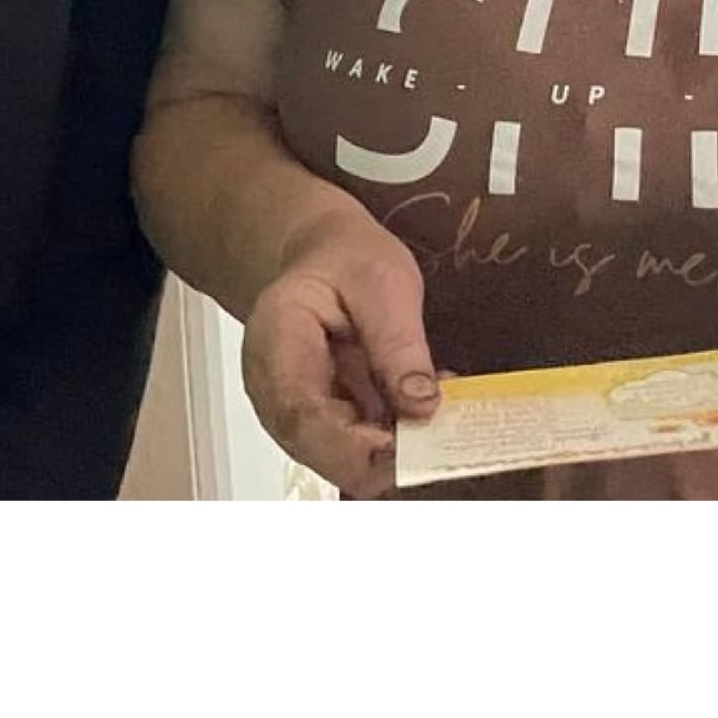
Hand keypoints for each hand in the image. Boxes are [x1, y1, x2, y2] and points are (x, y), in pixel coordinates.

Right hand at [241, 213, 439, 499]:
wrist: (322, 256)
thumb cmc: (343, 261)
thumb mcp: (382, 280)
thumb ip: (398, 342)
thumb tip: (422, 405)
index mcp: (275, 344)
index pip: (301, 415)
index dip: (353, 445)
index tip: (408, 447)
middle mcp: (274, 393)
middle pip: (322, 451)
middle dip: (386, 454)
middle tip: (443, 431)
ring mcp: (296, 414)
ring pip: (344, 460)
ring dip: (398, 447)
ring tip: (439, 406)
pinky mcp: (324, 425)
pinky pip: (360, 448)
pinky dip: (398, 437)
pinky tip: (423, 404)